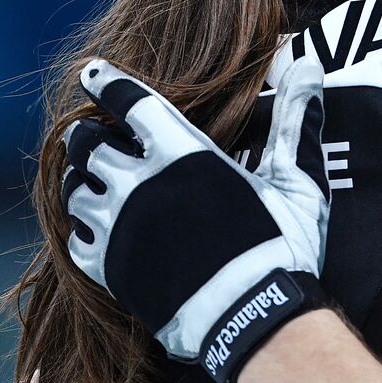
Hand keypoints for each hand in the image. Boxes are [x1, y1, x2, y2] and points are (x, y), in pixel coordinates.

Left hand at [63, 57, 331, 382]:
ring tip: (91, 182)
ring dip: (80, 182)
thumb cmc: (279, 245)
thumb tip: (307, 65)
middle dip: (86, 135)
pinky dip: (81, 229)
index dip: (107, 82)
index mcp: (182, 154)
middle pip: (87, 145)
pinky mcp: (111, 270)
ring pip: (74, 191)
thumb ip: (295, 120)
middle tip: (90, 135)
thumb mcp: (296, 178)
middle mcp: (139, 185)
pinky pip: (76, 240)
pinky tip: (95, 229)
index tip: (91, 72)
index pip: (130, 103)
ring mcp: (120, 228)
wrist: (252, 317)